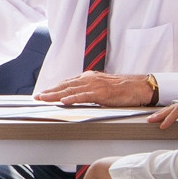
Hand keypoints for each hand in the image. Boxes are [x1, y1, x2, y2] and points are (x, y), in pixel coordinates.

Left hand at [34, 71, 156, 106]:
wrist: (140, 87)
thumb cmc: (124, 89)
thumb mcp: (102, 88)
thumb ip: (89, 91)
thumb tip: (77, 97)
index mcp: (89, 78)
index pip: (67, 83)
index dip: (54, 88)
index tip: (43, 93)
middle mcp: (89, 79)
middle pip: (65, 85)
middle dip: (50, 91)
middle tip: (37, 97)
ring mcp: (95, 85)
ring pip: (71, 90)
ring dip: (55, 95)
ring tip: (44, 98)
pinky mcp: (101, 93)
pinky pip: (84, 96)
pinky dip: (72, 98)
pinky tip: (63, 101)